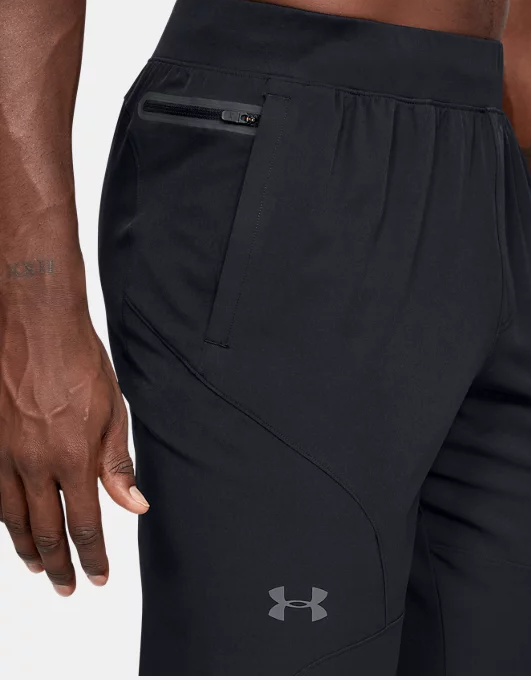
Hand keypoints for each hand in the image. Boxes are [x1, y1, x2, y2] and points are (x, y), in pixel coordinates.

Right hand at [0, 313, 148, 595]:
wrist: (37, 326)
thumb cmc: (80, 363)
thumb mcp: (113, 412)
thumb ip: (117, 464)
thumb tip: (135, 505)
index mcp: (73, 459)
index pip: (84, 526)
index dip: (92, 557)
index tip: (98, 578)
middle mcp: (34, 464)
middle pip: (45, 532)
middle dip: (58, 565)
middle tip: (67, 587)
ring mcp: (4, 454)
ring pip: (12, 518)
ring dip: (26, 549)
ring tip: (38, 567)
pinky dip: (3, 518)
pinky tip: (11, 526)